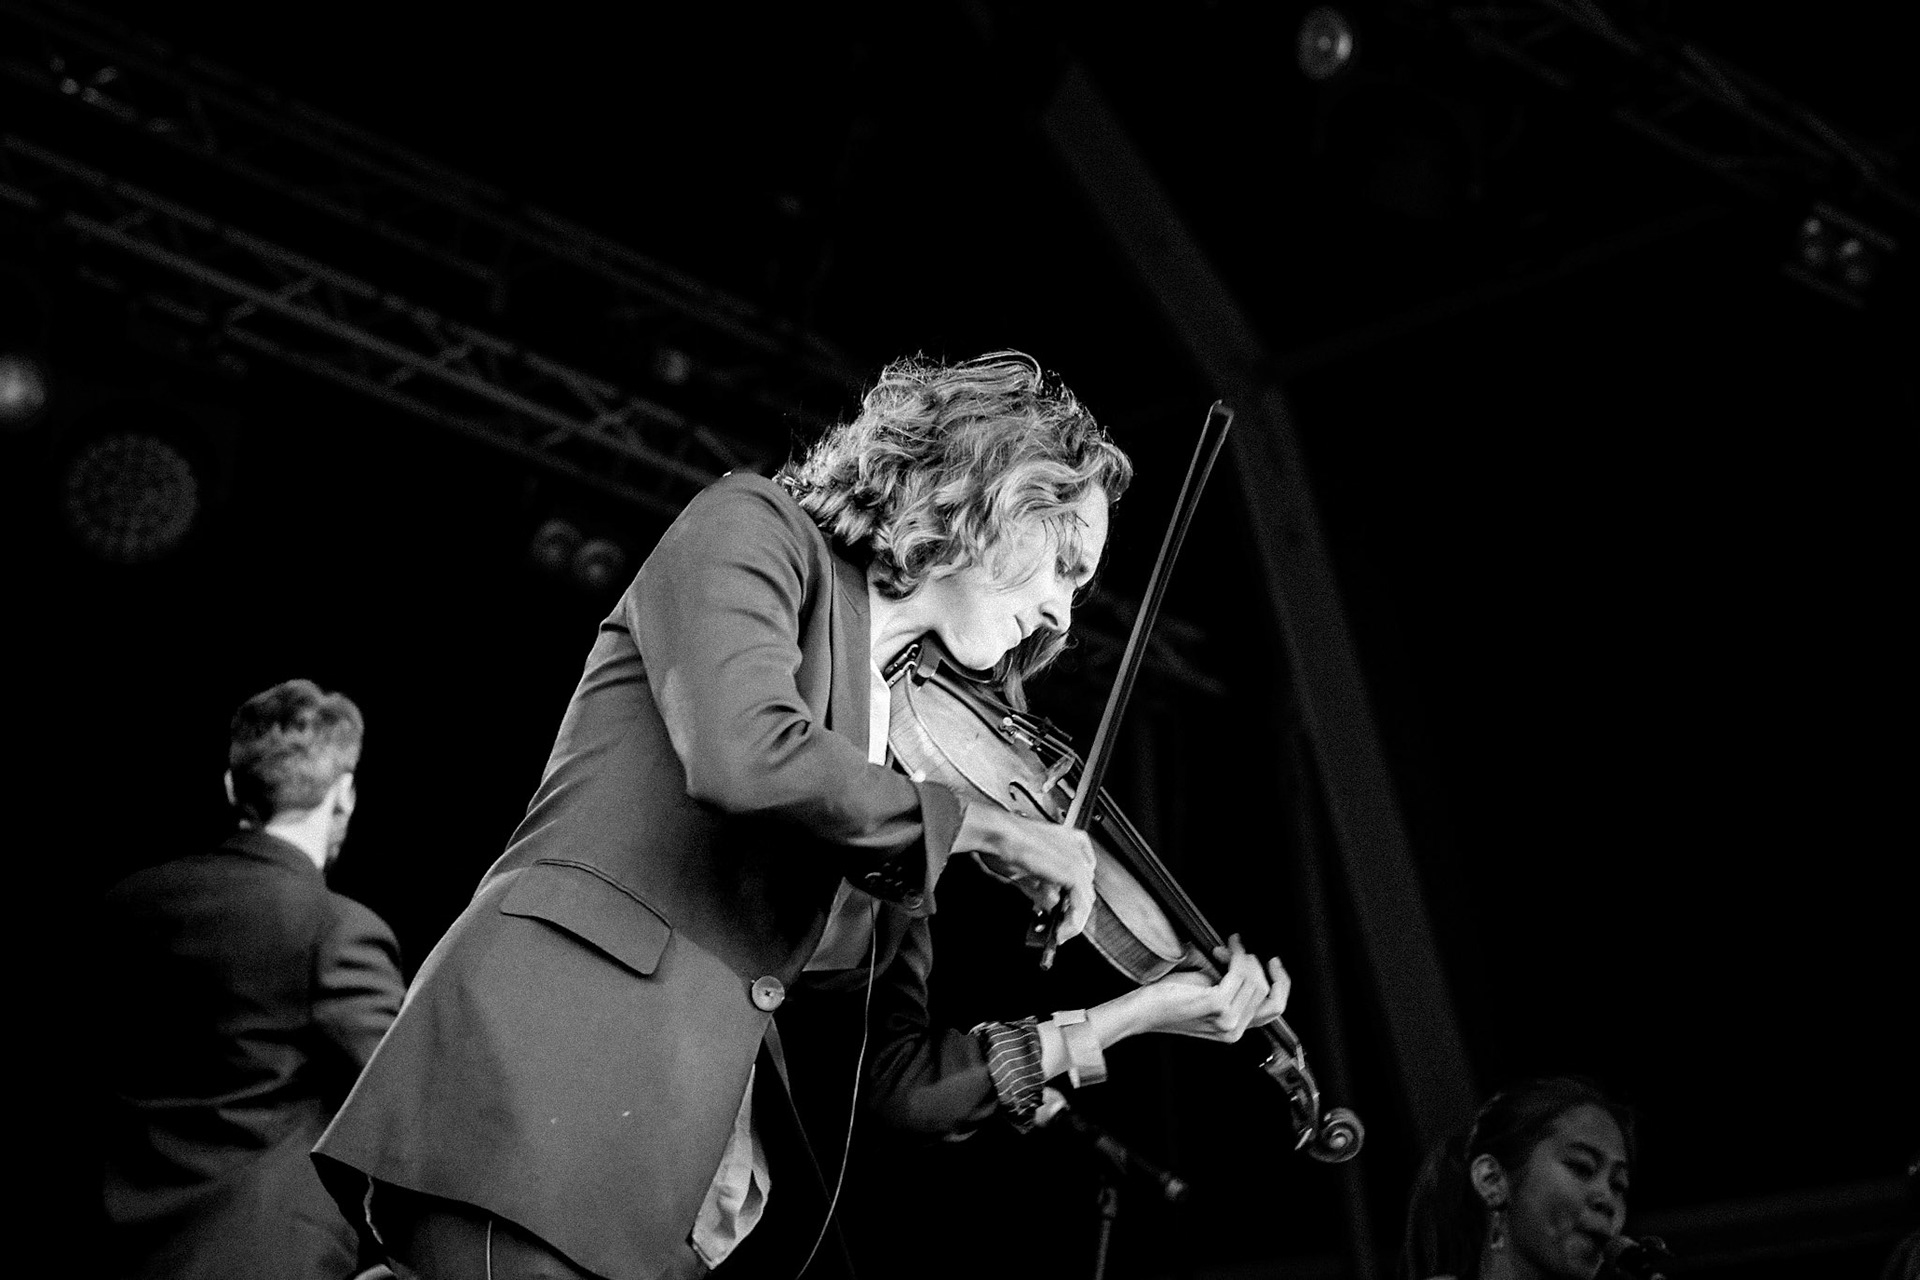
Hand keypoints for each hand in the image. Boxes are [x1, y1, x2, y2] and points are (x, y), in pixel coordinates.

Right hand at [954, 803, 1097, 942]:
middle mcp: (1076, 849)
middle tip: (1059, 929)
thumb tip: (1050, 904)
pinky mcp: (1072, 872)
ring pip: (1085, 899)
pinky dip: (1072, 921)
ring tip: (1059, 934)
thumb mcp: (1024, 871)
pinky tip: (1061, 931)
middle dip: (1071, 913)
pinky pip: (1080, 903)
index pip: (1079, 878)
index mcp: (1067, 842)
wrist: (998, 833)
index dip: (1071, 901)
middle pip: (1085, 889)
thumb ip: (1041, 888)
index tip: (1061, 916)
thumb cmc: (1003, 843)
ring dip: (1073, 921)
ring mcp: (1076, 859)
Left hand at [1109, 935, 1289, 1043]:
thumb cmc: (1170, 1000)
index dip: (1281, 983)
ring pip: (1254, 980)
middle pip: (1265, 989)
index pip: (1275, 1008)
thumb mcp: (1208, 993)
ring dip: (1242, 957)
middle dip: (1252, 962)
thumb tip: (1244, 959)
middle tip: (1233, 948)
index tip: (1273, 963)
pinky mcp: (1215, 1004)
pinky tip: (1223, 950)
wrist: (1144, 1011)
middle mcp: (1234, 1030)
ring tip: (1225, 948)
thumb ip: (1232, 987)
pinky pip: (1238, 975)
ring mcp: (1226, 1019)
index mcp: (1235, 1029)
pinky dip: (1235, 957)